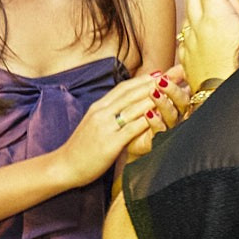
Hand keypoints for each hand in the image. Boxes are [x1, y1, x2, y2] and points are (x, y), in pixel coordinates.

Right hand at [56, 70, 181, 183]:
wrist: (64, 166)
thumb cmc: (81, 148)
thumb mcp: (93, 124)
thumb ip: (108, 114)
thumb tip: (125, 107)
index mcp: (98, 107)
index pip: (124, 88)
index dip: (143, 79)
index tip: (161, 72)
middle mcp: (101, 113)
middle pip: (131, 93)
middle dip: (155, 82)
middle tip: (174, 74)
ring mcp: (105, 127)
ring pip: (133, 108)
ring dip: (155, 97)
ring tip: (173, 90)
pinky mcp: (110, 143)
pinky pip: (132, 129)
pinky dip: (147, 121)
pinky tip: (161, 116)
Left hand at [178, 0, 238, 90]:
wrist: (227, 105)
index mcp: (217, 16)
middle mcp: (198, 27)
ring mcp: (189, 44)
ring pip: (189, 14)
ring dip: (199, 4)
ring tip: (217, 5)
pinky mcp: (186, 61)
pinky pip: (187, 35)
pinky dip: (195, 26)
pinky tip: (206, 32)